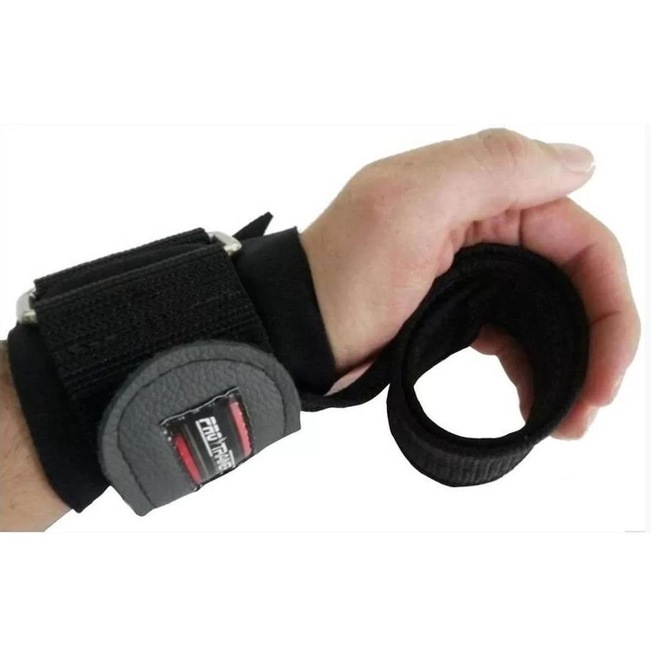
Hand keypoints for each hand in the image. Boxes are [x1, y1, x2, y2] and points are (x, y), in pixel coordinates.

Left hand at [300, 128, 639, 438]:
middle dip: (595, 342)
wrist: (292, 332)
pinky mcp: (458, 308)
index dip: (608, 304)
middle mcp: (484, 225)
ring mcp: (472, 270)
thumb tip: (580, 161)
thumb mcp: (408, 206)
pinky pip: (515, 334)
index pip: (580, 239)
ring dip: (569, 362)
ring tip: (568, 420)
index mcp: (481, 191)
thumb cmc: (337, 275)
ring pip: (548, 312)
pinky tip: (536, 402)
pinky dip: (532, 366)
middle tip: (594, 404)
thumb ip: (493, 167)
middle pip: (572, 280)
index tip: (608, 371)